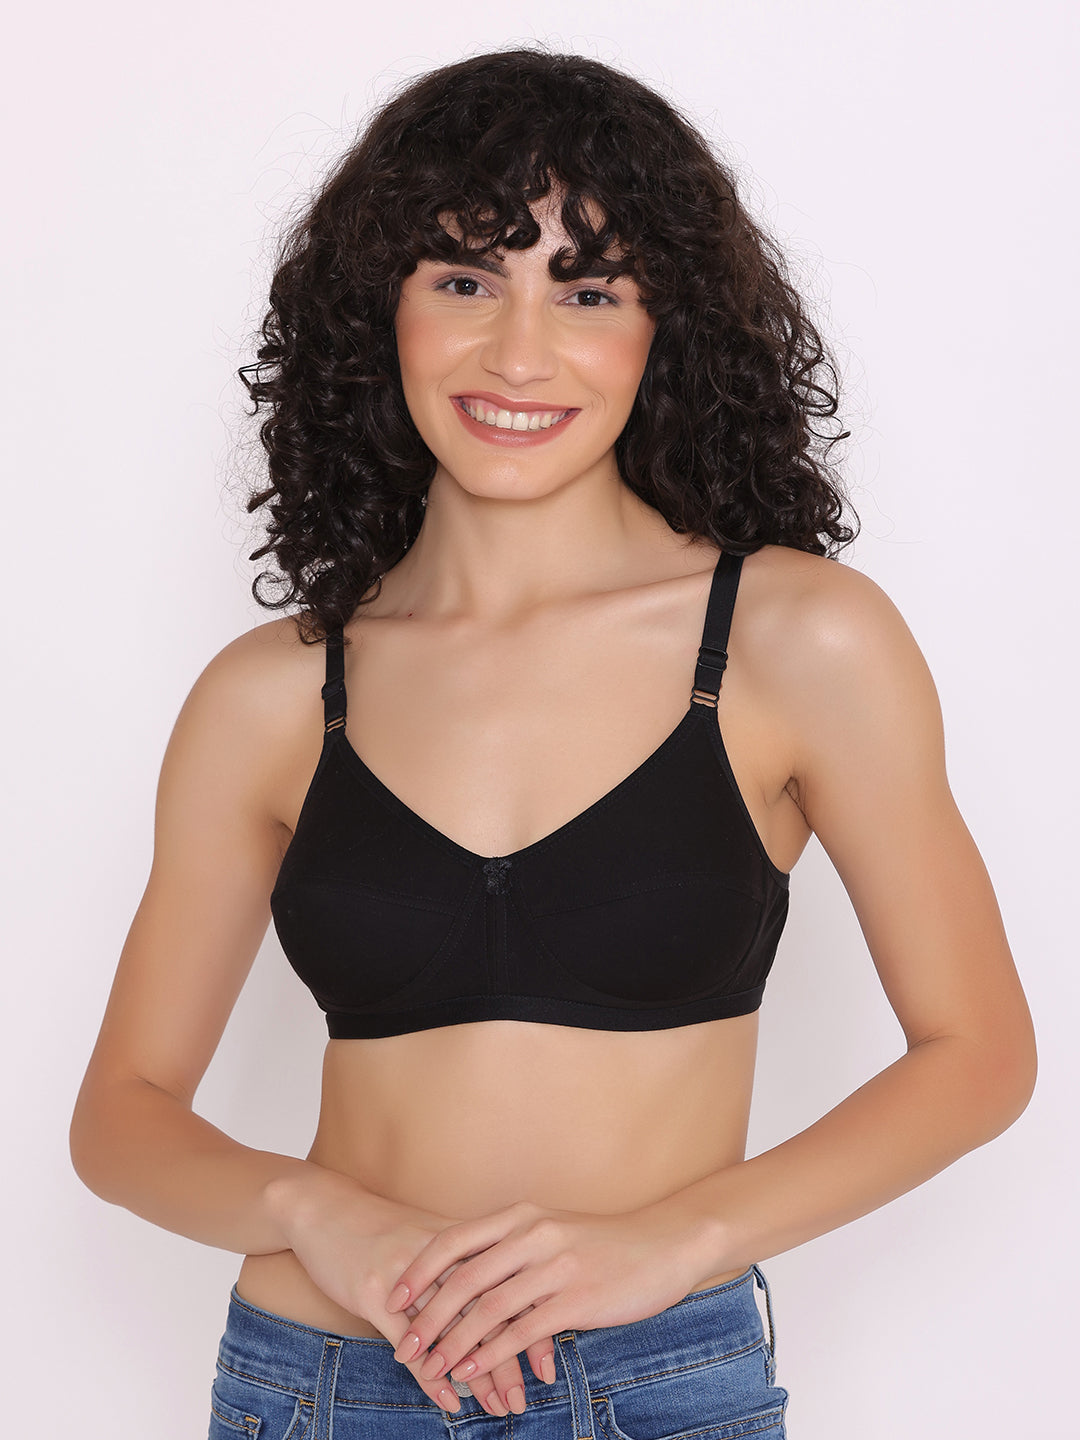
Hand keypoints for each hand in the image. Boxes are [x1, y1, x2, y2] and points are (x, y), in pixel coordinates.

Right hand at [271, 1168, 553, 1414]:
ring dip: (479, 1372)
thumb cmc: (382, 1230)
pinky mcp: (374, 1290)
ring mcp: (408, 1273)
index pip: (510, 1285)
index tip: (548, 1365)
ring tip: (498, 1407)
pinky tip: (449, 1398)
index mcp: (461, 1240)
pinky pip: (409, 1337)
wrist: (325, 1208)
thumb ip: (465, 1268)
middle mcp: (442, 1256)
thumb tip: (502, 1305)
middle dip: (511, 1357)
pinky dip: (431, 1372)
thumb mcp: (429, 1242)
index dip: (531, 1324)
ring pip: (454, 1327)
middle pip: (488, 1308)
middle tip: (527, 1397)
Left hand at [383, 1199, 703, 1383]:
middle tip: (404, 1346)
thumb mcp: (550, 1232)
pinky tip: (471, 1372)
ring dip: (453, 1343)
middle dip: (427, 1315)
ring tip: (430, 1367)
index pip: (454, 1240)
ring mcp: (554, 1266)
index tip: (392, 1298)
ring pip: (487, 1309)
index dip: (419, 1271)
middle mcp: (532, 1234)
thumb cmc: (603, 1244)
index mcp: (520, 1216)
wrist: (662, 1245)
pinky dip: (491, 1355)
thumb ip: (511, 1248)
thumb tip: (466, 1278)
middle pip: (463, 1278)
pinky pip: (522, 1331)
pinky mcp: (577, 1298)